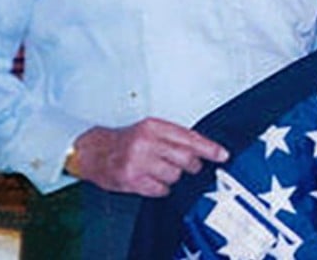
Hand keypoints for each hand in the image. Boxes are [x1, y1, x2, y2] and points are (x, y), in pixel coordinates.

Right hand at [69, 118, 228, 196]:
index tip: (223, 155)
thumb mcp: (150, 129)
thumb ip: (175, 136)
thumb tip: (204, 148)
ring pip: (174, 175)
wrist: (93, 151)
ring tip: (162, 170)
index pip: (190, 138)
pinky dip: (161, 188)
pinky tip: (152, 180)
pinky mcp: (131, 180)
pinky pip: (160, 189)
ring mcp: (138, 162)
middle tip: (189, 165)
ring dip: (174, 176)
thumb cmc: (126, 140)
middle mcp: (147, 142)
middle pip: (186, 158)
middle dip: (192, 165)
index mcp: (154, 126)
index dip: (210, 148)